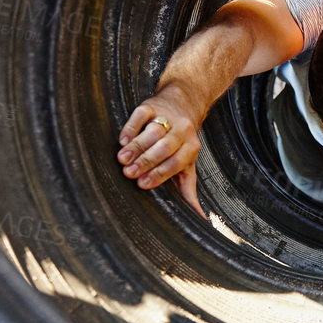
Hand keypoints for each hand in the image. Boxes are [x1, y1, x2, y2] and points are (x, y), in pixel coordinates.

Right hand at [117, 87, 204, 217]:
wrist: (182, 104)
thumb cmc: (181, 143)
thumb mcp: (188, 166)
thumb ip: (189, 191)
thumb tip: (200, 218)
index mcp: (192, 147)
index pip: (176, 162)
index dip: (159, 174)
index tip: (142, 184)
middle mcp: (183, 130)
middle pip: (165, 147)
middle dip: (146, 161)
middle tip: (129, 173)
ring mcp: (167, 116)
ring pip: (153, 131)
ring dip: (137, 146)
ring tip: (122, 159)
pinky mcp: (151, 105)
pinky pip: (141, 115)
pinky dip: (131, 128)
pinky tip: (122, 140)